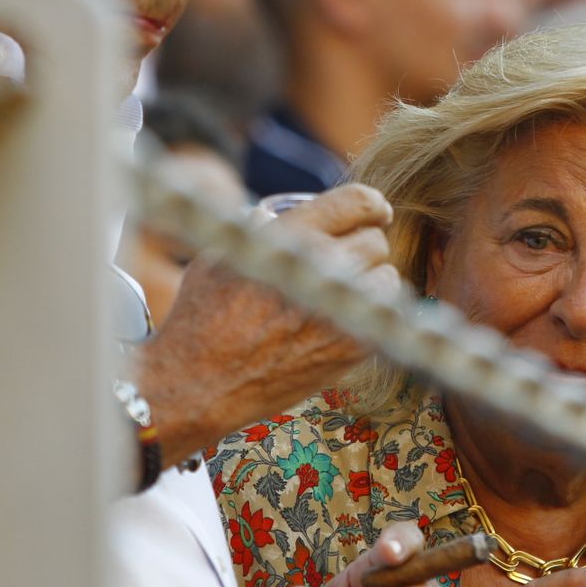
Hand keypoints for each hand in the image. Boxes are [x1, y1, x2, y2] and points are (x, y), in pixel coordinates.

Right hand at [134, 183, 400, 466]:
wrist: (199, 384)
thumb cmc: (201, 317)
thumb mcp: (222, 253)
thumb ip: (261, 229)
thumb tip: (285, 214)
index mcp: (288, 239)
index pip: (356, 201)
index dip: (372, 203)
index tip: (376, 210)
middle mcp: (318, 269)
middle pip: (375, 241)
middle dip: (363, 243)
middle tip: (349, 255)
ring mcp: (338, 310)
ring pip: (386, 277)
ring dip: (371, 279)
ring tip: (346, 287)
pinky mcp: (350, 348)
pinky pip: (384, 317)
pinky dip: (370, 312)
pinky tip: (345, 314)